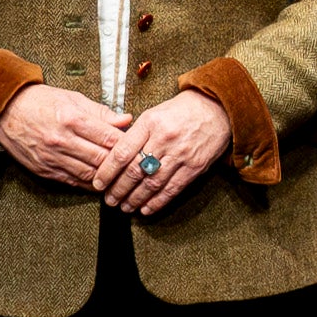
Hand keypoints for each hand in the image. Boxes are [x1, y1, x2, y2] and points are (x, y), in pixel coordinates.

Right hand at [0, 83, 128, 189]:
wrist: (5, 112)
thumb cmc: (41, 102)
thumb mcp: (72, 98)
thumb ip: (101, 112)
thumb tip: (127, 120)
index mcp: (71, 119)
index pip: (108, 137)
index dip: (128, 146)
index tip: (141, 148)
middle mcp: (62, 140)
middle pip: (101, 159)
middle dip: (122, 165)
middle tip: (138, 167)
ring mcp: (52, 158)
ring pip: (89, 175)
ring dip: (108, 179)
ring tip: (124, 178)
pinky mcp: (45, 170)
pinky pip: (73, 182)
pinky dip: (90, 185)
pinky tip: (102, 184)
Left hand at [100, 88, 233, 214]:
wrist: (217, 108)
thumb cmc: (182, 110)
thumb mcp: (154, 113)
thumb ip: (136, 133)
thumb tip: (115, 155)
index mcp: (150, 123)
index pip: (122, 152)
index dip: (107, 171)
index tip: (98, 183)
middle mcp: (163, 139)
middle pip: (134, 171)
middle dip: (118, 189)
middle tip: (109, 200)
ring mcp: (180, 154)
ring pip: (151, 183)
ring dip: (135, 199)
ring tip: (124, 206)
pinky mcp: (194, 167)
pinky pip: (172, 189)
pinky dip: (157, 202)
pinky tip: (146, 208)